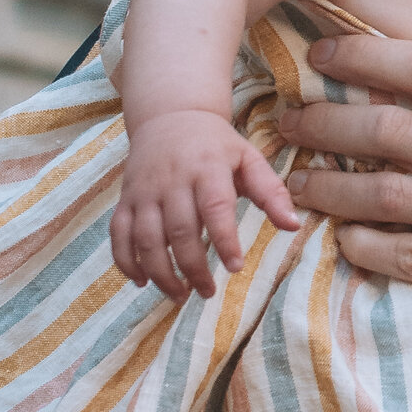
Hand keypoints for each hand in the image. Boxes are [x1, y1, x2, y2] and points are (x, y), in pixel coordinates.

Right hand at [112, 109, 301, 302]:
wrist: (170, 116)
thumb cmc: (216, 146)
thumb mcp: (248, 159)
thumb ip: (271, 192)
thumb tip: (293, 226)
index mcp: (207, 168)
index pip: (215, 207)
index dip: (224, 239)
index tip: (235, 267)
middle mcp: (172, 180)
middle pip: (180, 230)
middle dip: (193, 268)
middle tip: (208, 292)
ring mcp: (144, 191)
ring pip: (147, 238)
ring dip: (160, 273)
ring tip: (180, 295)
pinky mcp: (126, 200)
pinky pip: (119, 235)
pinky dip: (126, 261)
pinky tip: (142, 282)